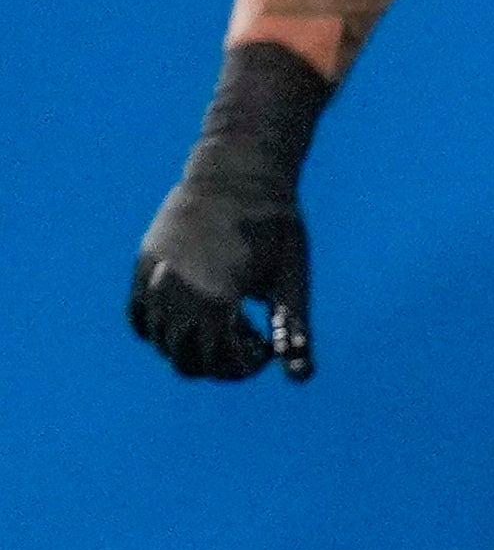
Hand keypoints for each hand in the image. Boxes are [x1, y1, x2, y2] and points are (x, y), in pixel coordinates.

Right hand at [129, 159, 312, 382]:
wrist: (237, 172)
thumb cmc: (274, 227)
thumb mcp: (292, 280)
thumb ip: (293, 330)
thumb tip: (299, 377)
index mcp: (215, 300)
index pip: (218, 363)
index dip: (244, 367)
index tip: (265, 350)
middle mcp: (177, 294)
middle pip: (186, 361)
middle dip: (218, 363)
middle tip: (247, 340)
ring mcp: (154, 278)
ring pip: (160, 342)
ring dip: (191, 346)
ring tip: (225, 321)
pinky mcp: (143, 264)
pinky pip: (139, 316)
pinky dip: (160, 329)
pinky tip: (192, 315)